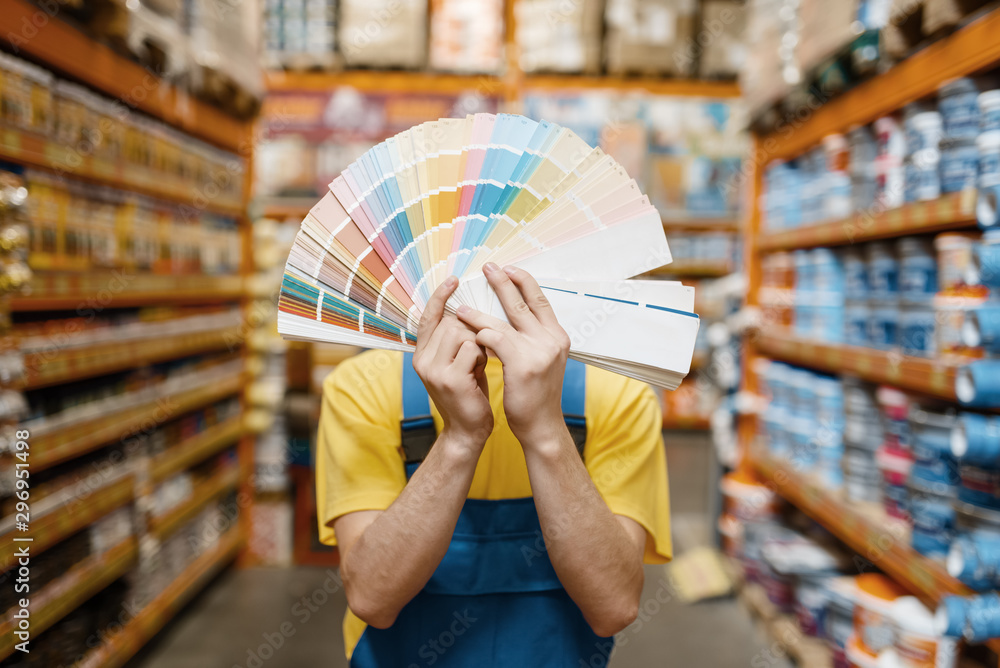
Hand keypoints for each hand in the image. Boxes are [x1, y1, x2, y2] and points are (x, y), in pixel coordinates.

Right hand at [413, 276, 491, 452]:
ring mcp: (433, 370)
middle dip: (472, 330)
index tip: (454, 279)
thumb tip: (465, 310)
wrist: (468, 431)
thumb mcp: (457, 363)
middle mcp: (422, 360)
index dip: (439, 297)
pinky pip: (472, 348)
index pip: (428, 317)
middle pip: (451, 322)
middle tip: (478, 353)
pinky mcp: (450, 379)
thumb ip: (455, 341)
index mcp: (422, 354)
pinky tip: (481, 371)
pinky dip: (482, 355)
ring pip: (461, 332)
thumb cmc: (469, 394)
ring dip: (479, 343)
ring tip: (479, 364)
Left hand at [456, 263, 570, 448]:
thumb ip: (533, 339)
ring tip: (461, 306)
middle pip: (524, 302)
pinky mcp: (523, 363)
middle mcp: (552, 339)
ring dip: (480, 312)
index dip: (525, 282)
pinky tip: (468, 333)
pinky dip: (479, 333)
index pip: (541, 300)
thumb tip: (513, 318)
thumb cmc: (536, 395)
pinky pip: (494, 339)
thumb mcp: (541, 361)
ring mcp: (540, 351)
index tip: (509, 269)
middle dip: (504, 282)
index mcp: (558, 336)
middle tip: (488, 267)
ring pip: (504, 320)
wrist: (541, 425)